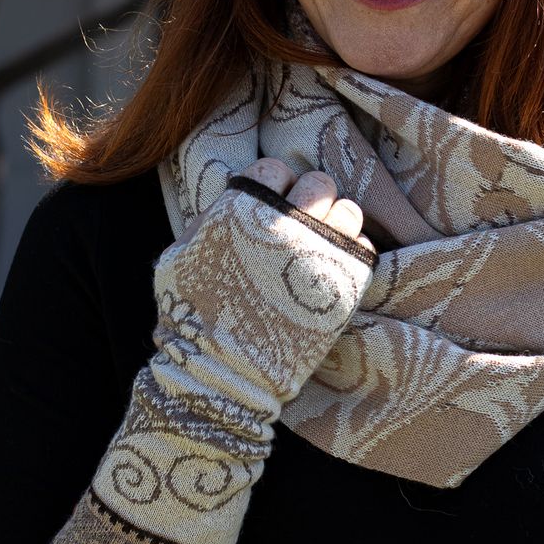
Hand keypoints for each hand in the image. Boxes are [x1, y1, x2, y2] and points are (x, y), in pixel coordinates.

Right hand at [155, 159, 375, 407]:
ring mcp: (318, 253)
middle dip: (310, 199)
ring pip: (349, 211)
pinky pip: (365, 249)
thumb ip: (207, 219)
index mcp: (243, 210)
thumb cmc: (193, 317)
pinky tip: (335, 268)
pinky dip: (353, 254)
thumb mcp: (178, 256)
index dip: (273, 185)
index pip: (274, 168)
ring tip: (324, 244)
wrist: (223, 374)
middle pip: (318, 183)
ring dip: (338, 222)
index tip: (272, 205)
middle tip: (302, 223)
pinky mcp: (343, 285)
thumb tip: (232, 194)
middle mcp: (285, 224)